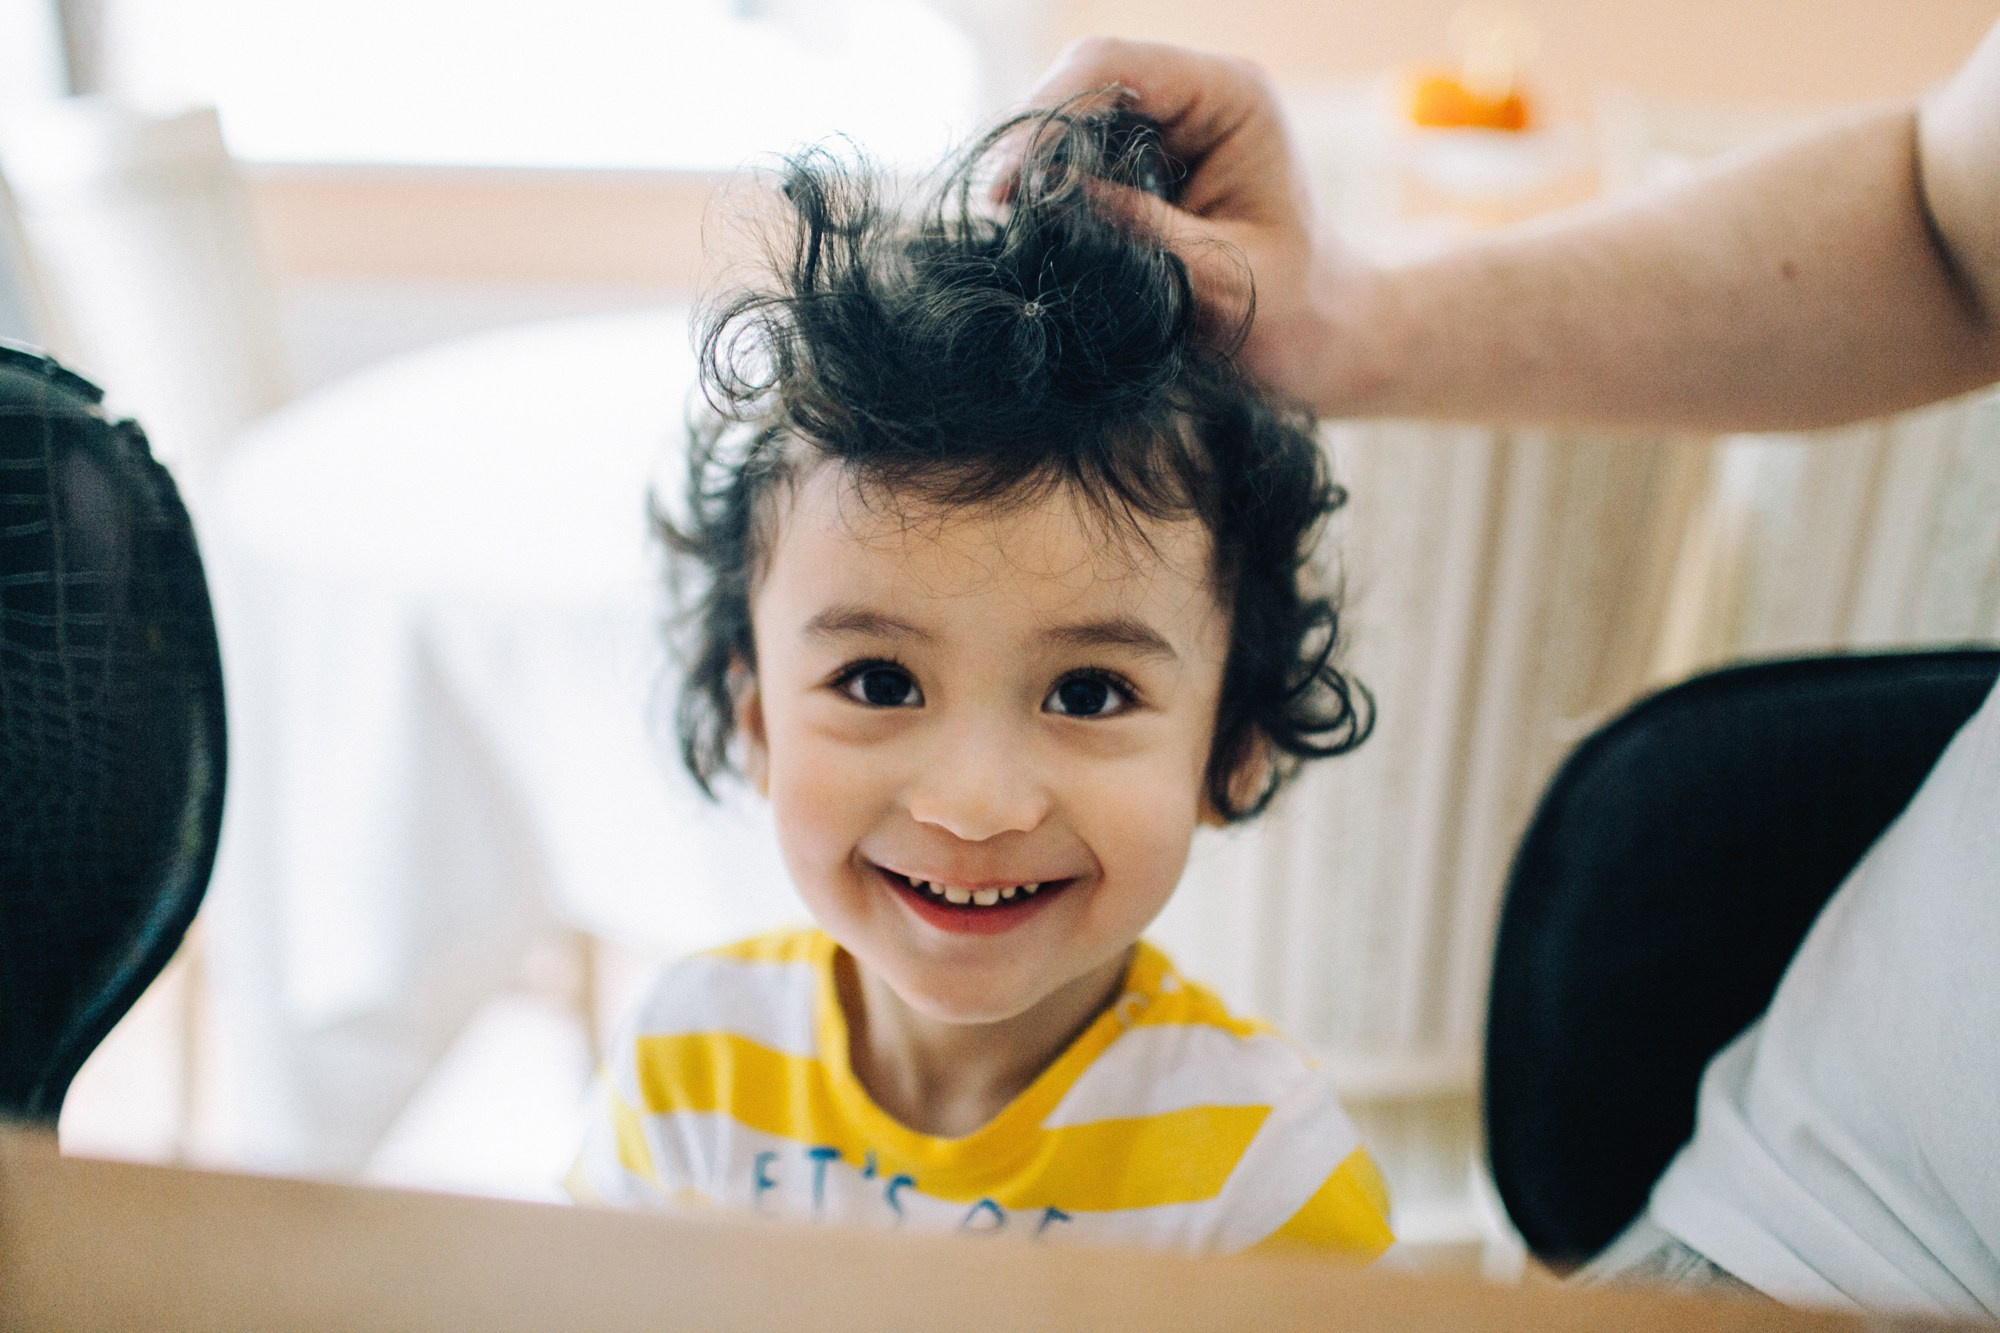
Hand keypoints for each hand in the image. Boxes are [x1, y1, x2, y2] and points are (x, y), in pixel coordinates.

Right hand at [1020, 38, 1378, 412]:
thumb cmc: (1291, 315)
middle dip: (1033, 136)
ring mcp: (1170, 122)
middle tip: (995, 206)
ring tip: (1007, 218)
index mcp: (1232, 96)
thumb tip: (1047, 196)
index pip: (1115, 67)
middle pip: (1083, 78)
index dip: (1049, 114)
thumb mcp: (1215, 276)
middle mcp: (1198, 93)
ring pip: (1073, 112)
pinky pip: (1081, 152)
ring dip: (1036, 162)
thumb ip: (1137, 228)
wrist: (1321, 341)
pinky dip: (1051, 184)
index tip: (1008, 183)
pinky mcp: (1149, 159)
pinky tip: (1032, 222)